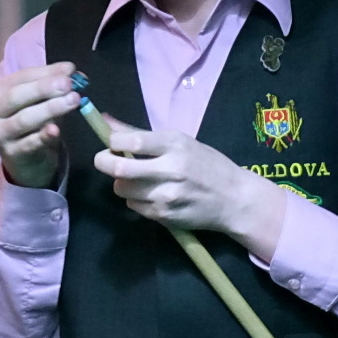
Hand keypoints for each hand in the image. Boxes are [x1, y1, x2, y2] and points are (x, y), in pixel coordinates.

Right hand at [0, 61, 84, 190]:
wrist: (25, 161)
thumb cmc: (31, 124)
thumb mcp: (39, 100)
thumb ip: (52, 83)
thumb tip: (70, 69)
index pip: (20, 78)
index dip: (45, 73)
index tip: (69, 70)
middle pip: (16, 96)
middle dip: (43, 88)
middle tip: (68, 84)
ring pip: (23, 120)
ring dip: (49, 109)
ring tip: (72, 101)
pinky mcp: (10, 154)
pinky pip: (28, 143)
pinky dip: (42, 136)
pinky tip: (55, 130)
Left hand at [94, 127, 287, 260]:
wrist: (234, 199)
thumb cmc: (207, 165)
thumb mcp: (180, 142)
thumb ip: (140, 134)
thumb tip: (105, 121)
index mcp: (175, 145)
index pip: (131, 142)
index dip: (112, 142)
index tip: (112, 143)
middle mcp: (171, 169)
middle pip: (118, 169)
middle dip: (103, 162)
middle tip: (105, 160)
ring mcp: (167, 196)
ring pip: (122, 189)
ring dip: (121, 183)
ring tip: (136, 179)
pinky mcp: (164, 216)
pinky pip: (133, 206)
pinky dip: (135, 199)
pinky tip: (151, 194)